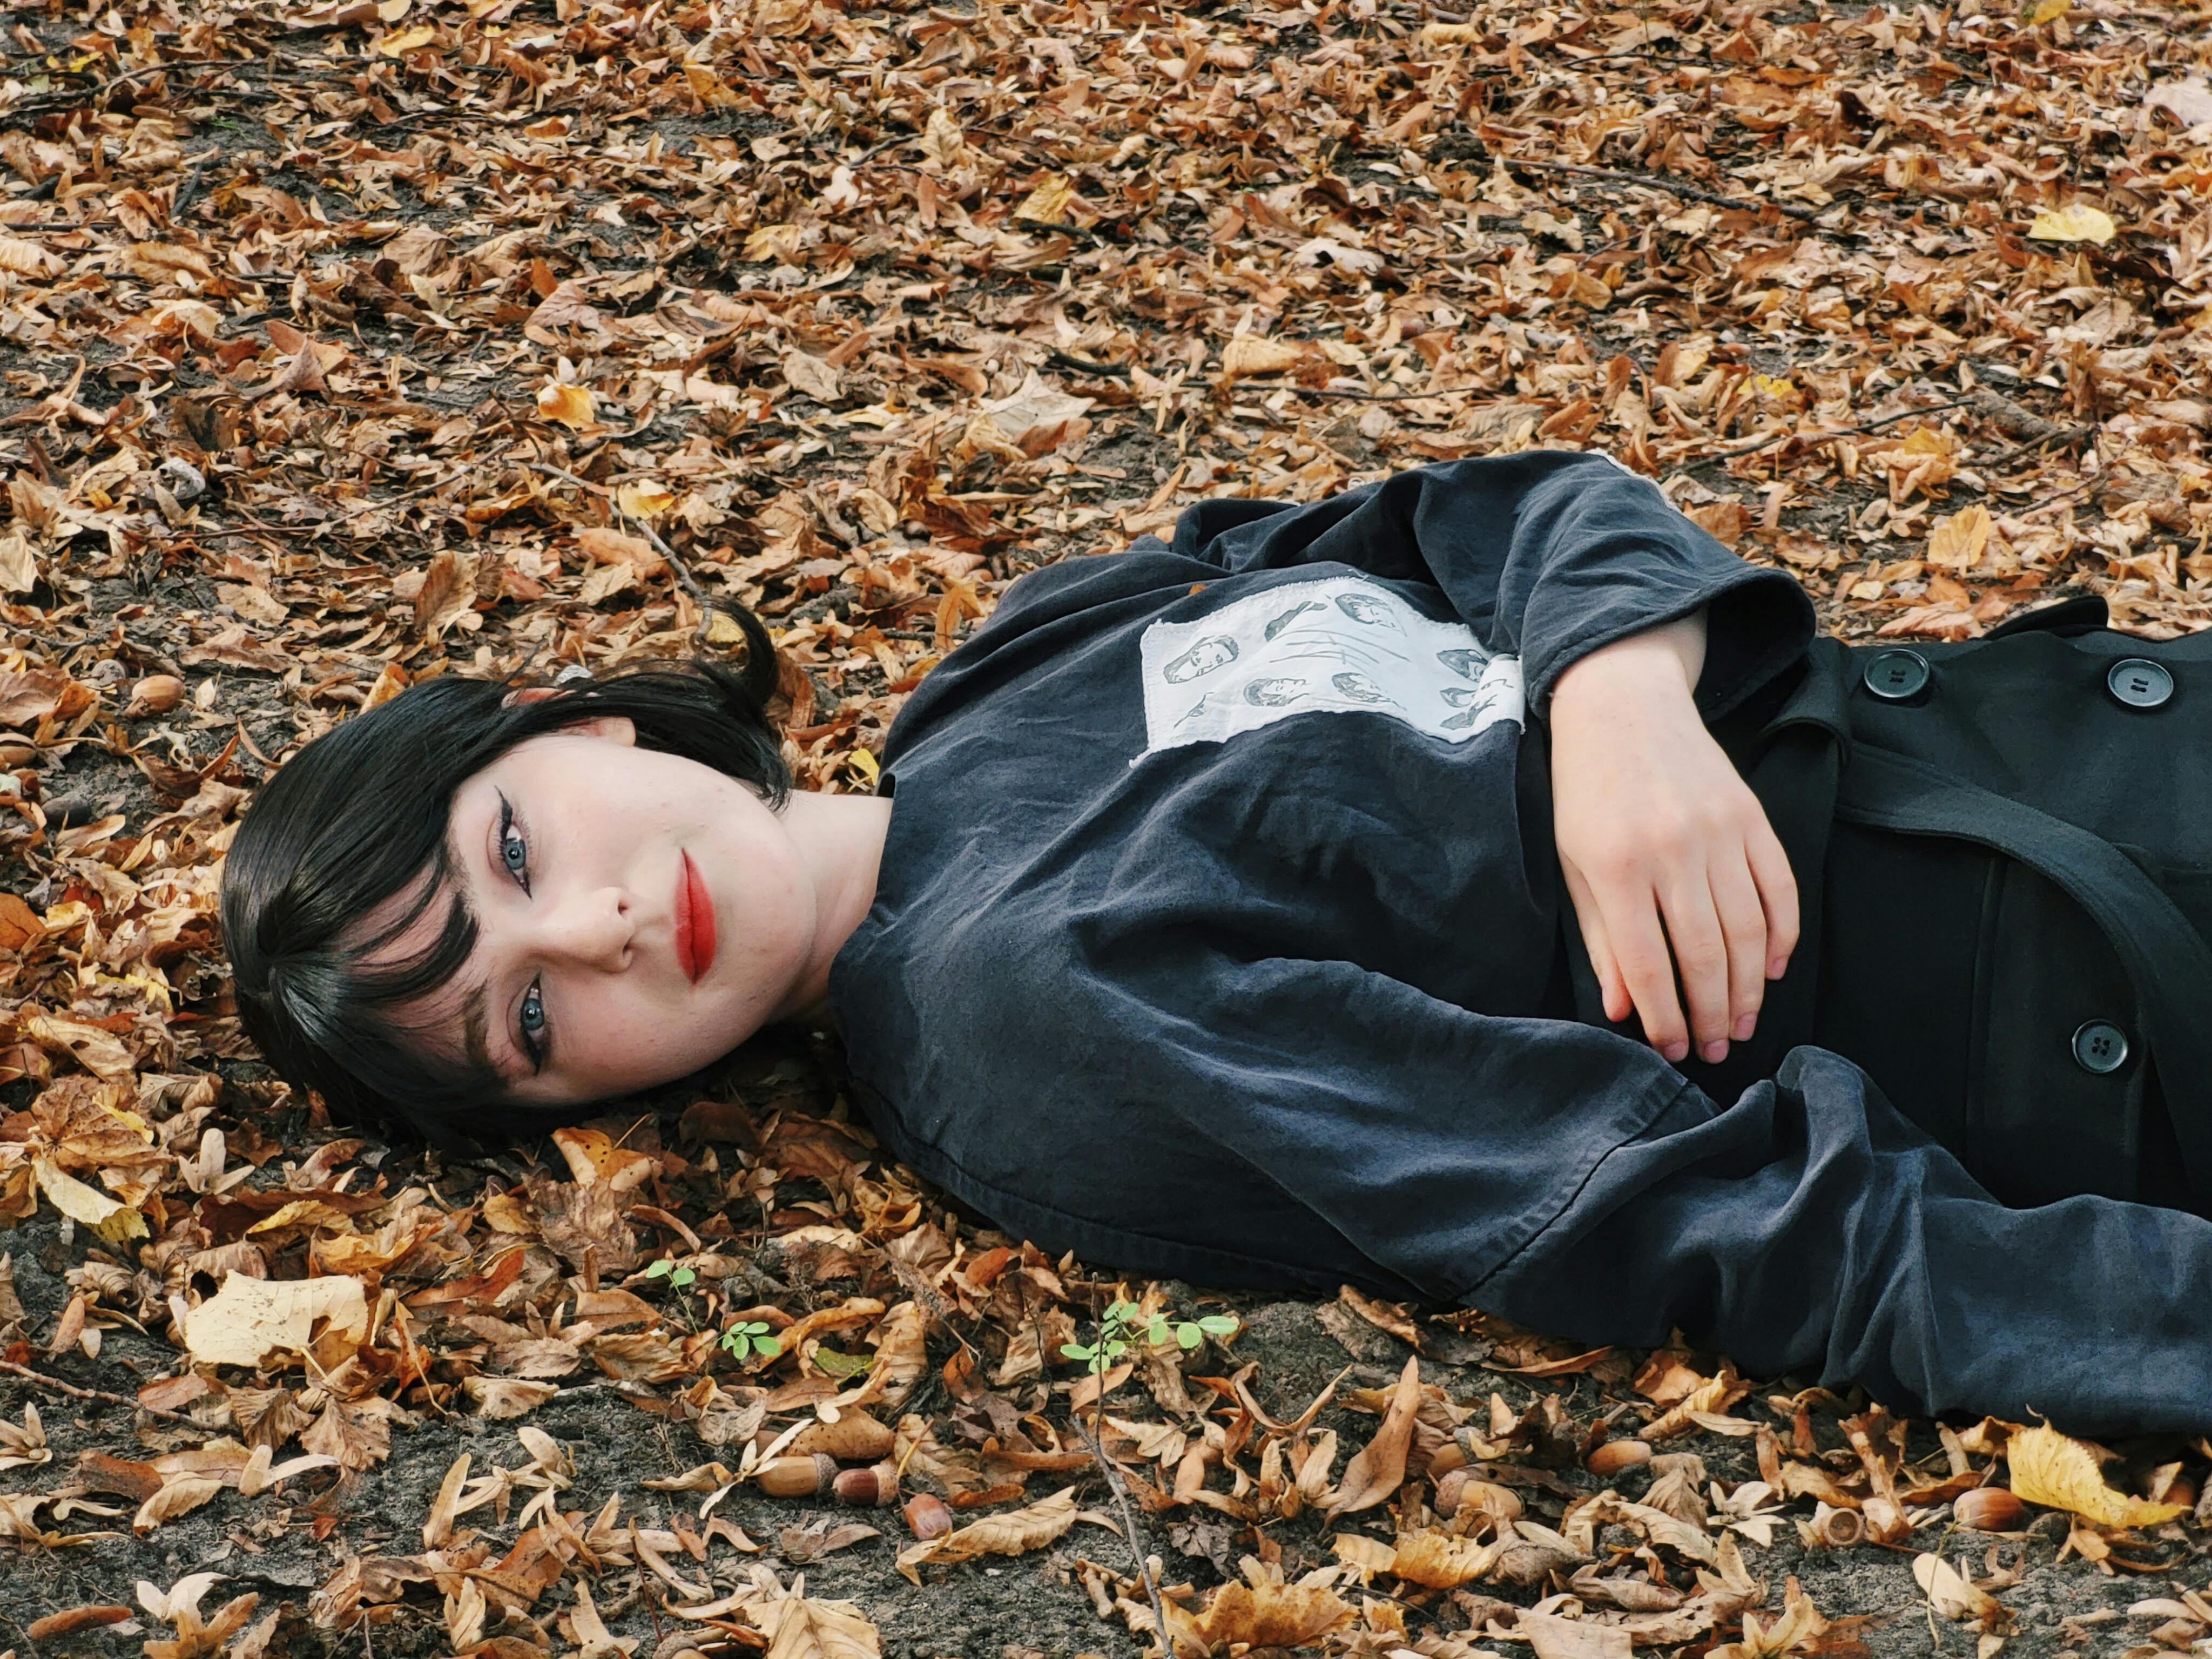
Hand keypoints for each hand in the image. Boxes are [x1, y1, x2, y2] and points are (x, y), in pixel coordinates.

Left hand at [1547, 615, 1797, 1065]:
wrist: (1623, 707)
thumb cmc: (1586, 791)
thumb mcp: (1573, 863)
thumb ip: (1601, 938)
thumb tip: (1624, 1009)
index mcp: (1617, 866)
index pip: (1647, 964)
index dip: (1664, 1017)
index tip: (1672, 1049)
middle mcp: (1672, 850)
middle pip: (1706, 955)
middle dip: (1712, 1014)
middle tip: (1717, 1051)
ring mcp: (1719, 832)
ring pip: (1748, 931)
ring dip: (1748, 989)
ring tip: (1742, 1024)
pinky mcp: (1751, 816)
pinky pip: (1780, 888)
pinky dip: (1782, 936)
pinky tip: (1771, 970)